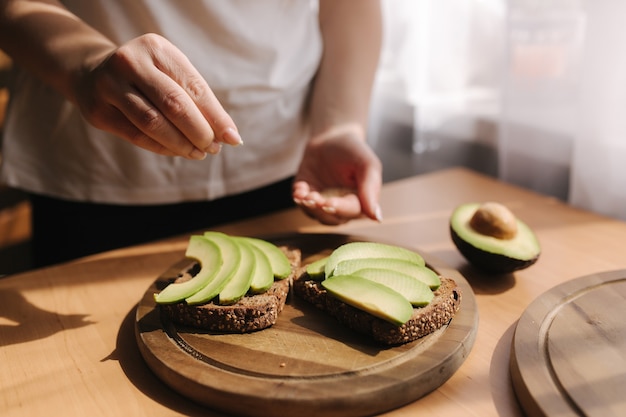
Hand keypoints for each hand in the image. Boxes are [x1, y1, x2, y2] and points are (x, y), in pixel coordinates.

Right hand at [72, 33, 241, 158]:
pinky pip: (137, 136)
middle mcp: (130, 61)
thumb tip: (229, 136)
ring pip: (153, 123)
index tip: (233, 138)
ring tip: (198, 153)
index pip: (194, 87)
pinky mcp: (98, 111)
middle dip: (200, 131)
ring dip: (182, 144)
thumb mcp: (172, 77)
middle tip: (214, 148)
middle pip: (174, 104)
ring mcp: (110, 85)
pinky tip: (178, 151)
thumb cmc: (148, 78)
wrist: (91, 73)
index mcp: (156, 48)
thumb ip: (198, 102)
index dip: (216, 116)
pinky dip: (163, 147)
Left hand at [293, 124, 382, 224]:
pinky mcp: (307, 194)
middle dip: (321, 210)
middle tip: (314, 198)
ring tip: (304, 194)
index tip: (329, 203)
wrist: (331, 136)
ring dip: (308, 206)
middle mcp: (341, 206)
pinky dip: (298, 198)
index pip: (352, 211)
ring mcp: (322, 201)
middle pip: (332, 218)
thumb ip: (371, 189)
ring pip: (315, 214)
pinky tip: (299, 189)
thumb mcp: (367, 164)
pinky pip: (301, 202)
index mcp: (360, 201)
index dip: (340, 209)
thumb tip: (377, 218)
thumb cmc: (353, 150)